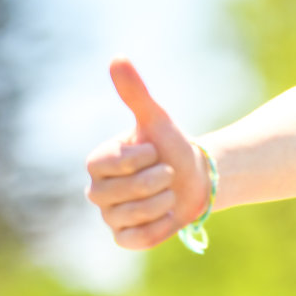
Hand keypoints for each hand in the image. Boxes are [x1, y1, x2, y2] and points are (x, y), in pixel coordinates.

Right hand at [83, 57, 209, 250]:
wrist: (198, 178)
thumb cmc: (173, 146)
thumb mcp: (157, 119)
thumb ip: (135, 93)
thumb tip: (117, 57)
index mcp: (99, 162)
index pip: (107, 165)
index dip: (138, 158)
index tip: (154, 151)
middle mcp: (98, 190)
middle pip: (120, 193)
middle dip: (155, 180)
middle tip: (167, 173)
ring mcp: (110, 216)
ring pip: (131, 215)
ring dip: (161, 202)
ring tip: (168, 192)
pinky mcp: (125, 238)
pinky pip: (136, 239)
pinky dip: (159, 227)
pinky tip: (168, 213)